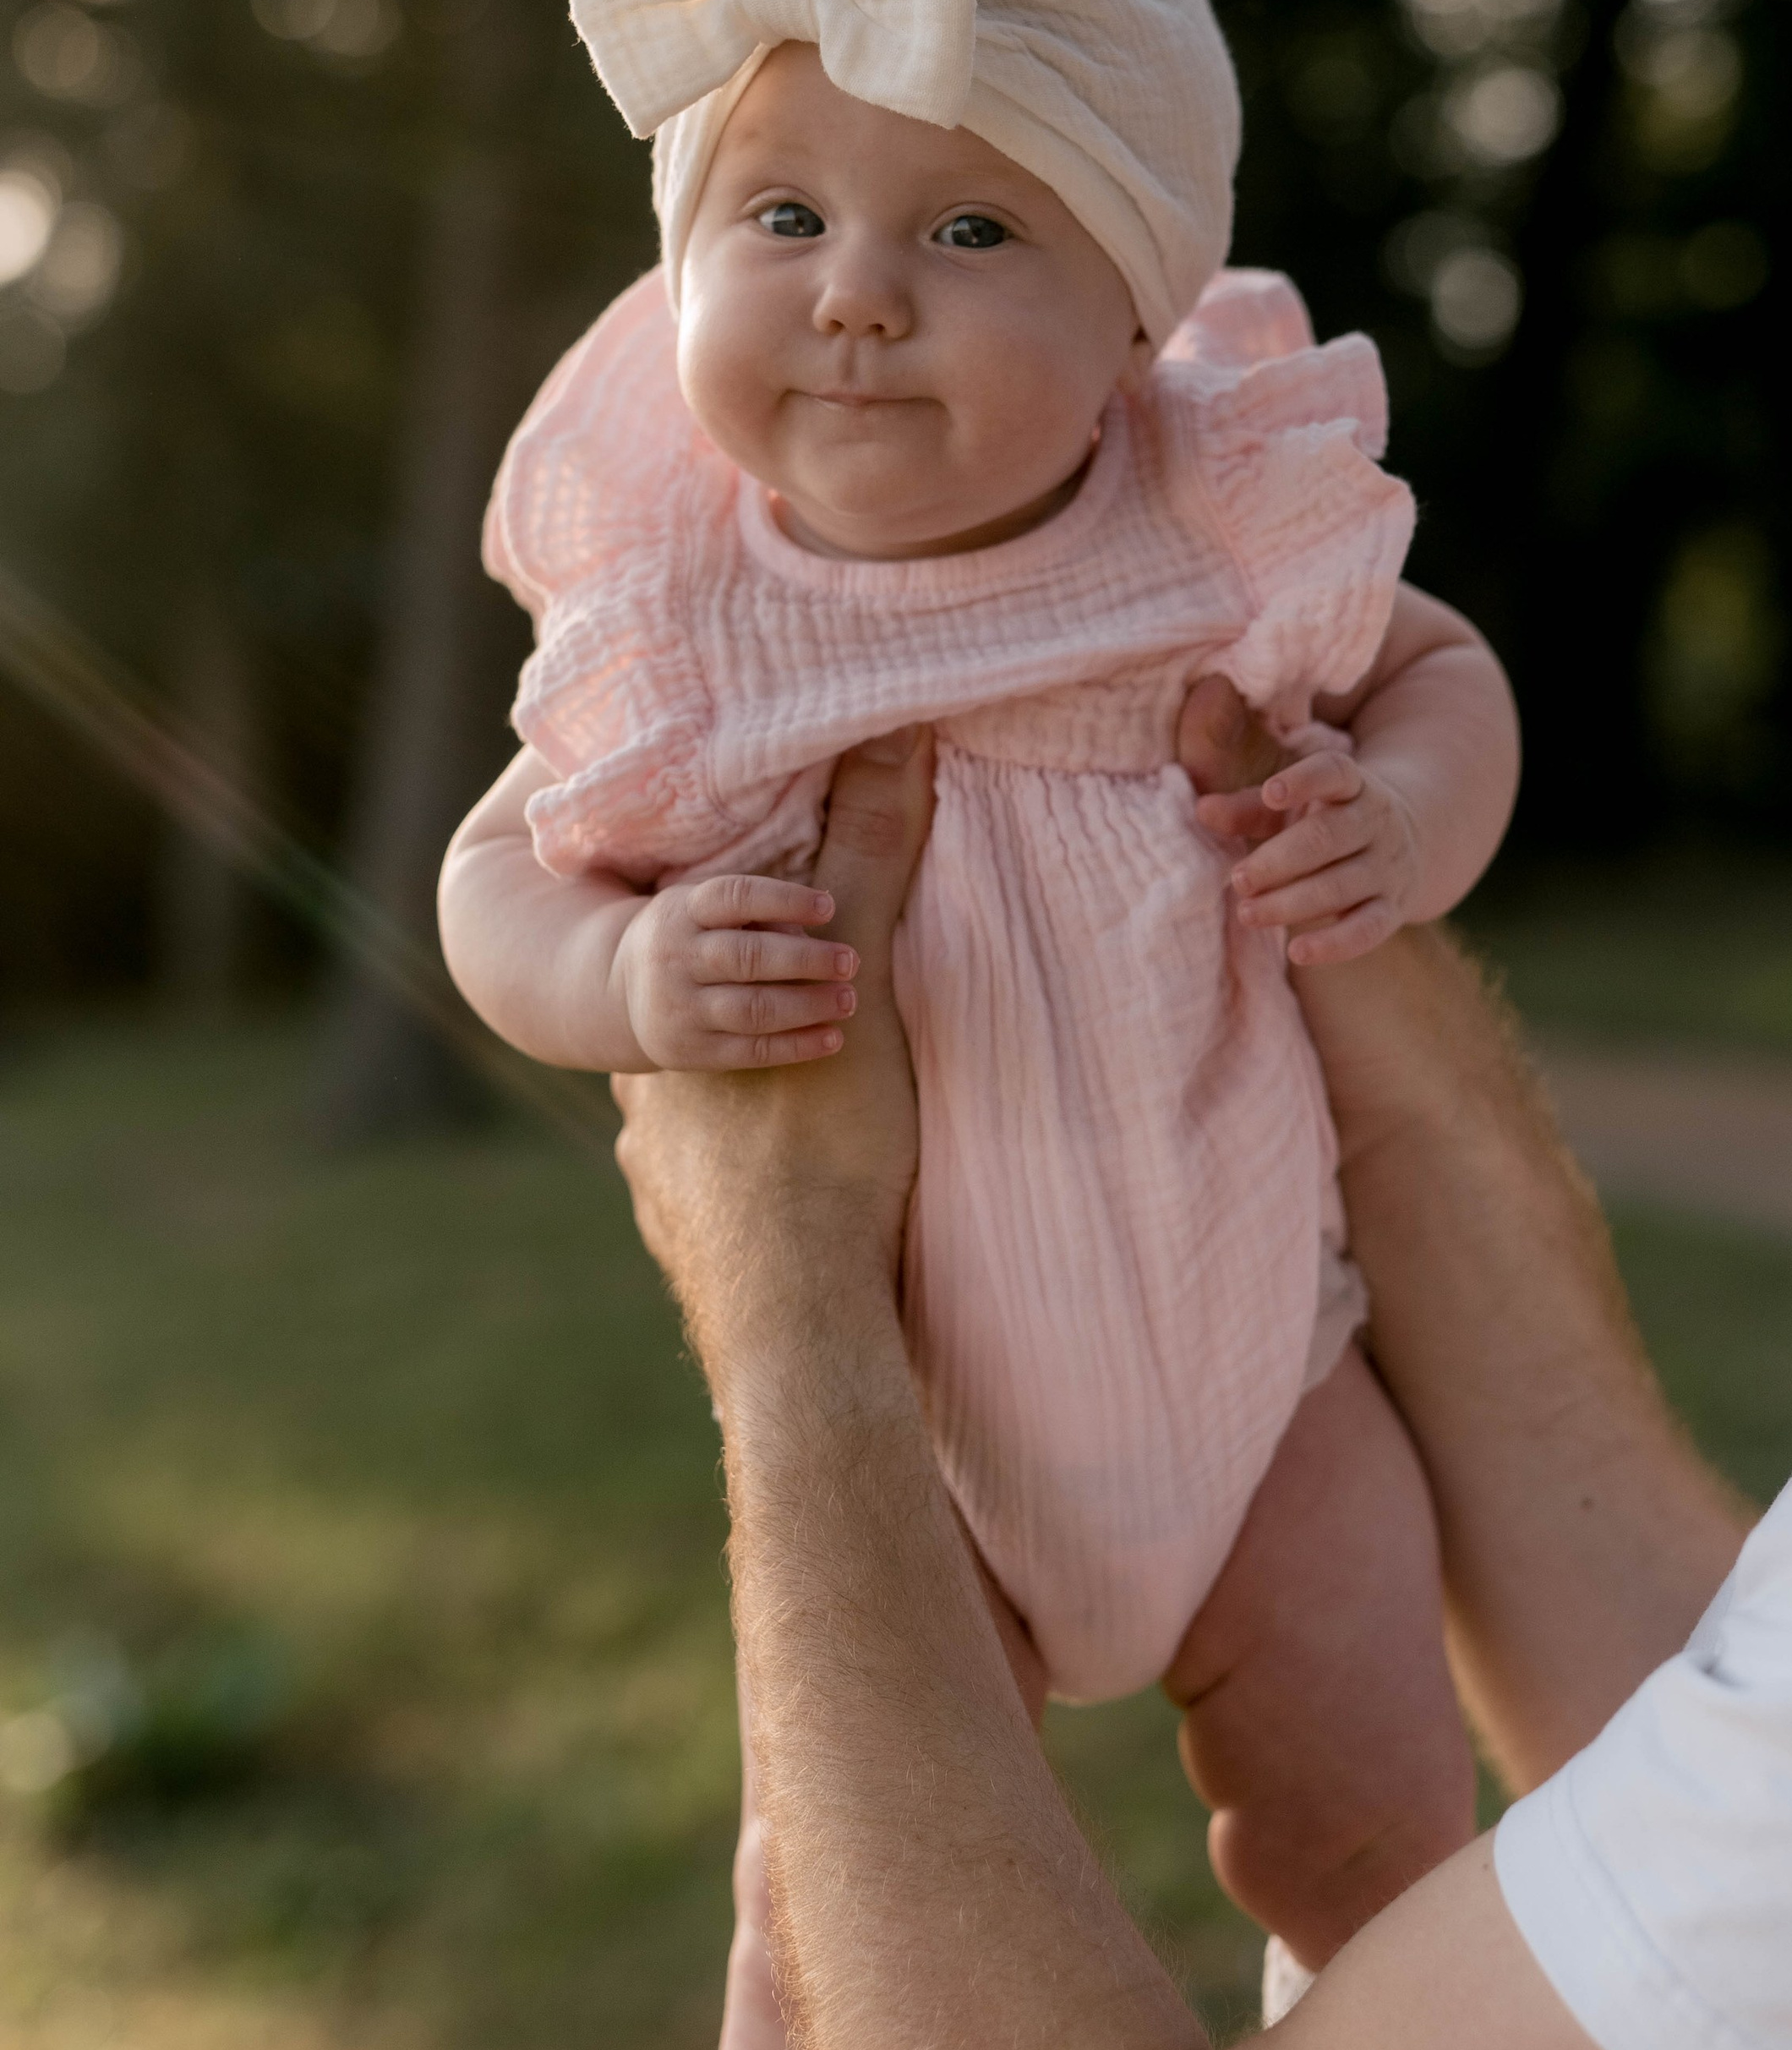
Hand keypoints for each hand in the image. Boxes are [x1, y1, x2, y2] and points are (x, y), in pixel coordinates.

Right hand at [609, 870, 858, 1071]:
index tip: (829, 906)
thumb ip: (758, 915)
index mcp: (682, 910)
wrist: (619, 993)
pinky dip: (797, 1046)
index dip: (785, 899)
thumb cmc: (690, 939)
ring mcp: (679, 1008)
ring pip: (752, 1009)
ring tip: (848, 999)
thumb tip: (814, 935)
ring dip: (808, 1006)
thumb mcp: (704, 910)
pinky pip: (750, 1051)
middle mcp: (675, 958)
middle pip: (748, 958)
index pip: (736, 897)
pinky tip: (833, 1038)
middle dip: (806, 960)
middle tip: (851, 960)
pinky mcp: (689, 1051)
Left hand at [614, 730, 933, 1316]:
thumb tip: (889, 733)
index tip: (781, 934)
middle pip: (690, 1042)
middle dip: (742, 1026)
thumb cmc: (822, 1148)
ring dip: (743, 1112)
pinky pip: (709, 1197)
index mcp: (674, 1036)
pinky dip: (747, 1181)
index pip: (688, 960)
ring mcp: (656, 1188)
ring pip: (693, 1126)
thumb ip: (870, 854)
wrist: (795, 1316)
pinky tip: (789, 1185)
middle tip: (811, 1018)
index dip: (737, 941)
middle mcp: (643, 1111)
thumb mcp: (859, 990)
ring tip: (811, 1107)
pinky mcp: (686, 1248)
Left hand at [1229, 752, 1420, 965]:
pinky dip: (1334, 944)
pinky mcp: (1393, 908)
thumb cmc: (1331, 818)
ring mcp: (1388, 866)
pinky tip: (1297, 952)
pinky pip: (1367, 929)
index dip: (1304, 780)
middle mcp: (1376, 822)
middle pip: (1328, 838)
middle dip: (1279, 861)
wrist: (1418, 838)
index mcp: (1353, 786)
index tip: (1271, 792)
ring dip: (1291, 903)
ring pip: (1341, 886)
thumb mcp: (1297, 806)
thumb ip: (1250, 808)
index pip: (1335, 773)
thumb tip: (1202, 810)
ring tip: (1247, 913)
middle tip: (1238, 880)